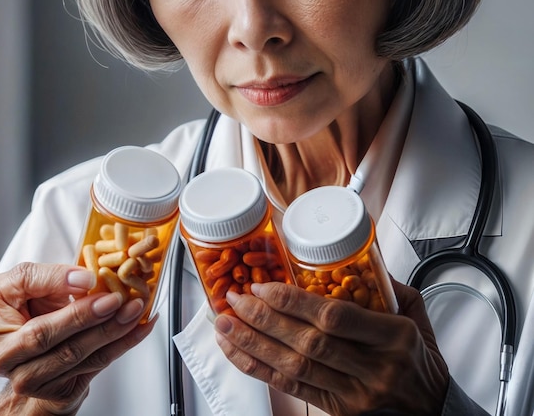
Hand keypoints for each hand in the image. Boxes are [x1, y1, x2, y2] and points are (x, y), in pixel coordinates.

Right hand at [0, 262, 155, 414]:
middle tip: (117, 298)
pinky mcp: (57, 390)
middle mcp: (5, 358)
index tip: (89, 279)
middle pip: (48, 338)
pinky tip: (140, 327)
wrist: (30, 347)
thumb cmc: (25, 306)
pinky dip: (122, 344)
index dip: (58, 290)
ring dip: (112, 330)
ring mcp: (29, 380)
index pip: (23, 305)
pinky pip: (94, 365)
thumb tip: (83, 280)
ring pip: (75, 355)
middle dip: (87, 317)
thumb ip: (48, 276)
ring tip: (135, 308)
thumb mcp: (25, 281)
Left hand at [213, 280, 448, 415]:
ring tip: (223, 324)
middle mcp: (373, 368)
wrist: (434, 410)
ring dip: (252, 344)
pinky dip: (260, 369)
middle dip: (263, 319)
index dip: (294, 302)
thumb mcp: (416, 314)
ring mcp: (354, 395)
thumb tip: (351, 257)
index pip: (334, 317)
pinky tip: (238, 352)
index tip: (264, 286)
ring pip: (293, 367)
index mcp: (393, 336)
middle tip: (233, 299)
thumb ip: (384, 286)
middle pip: (307, 342)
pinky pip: (292, 389)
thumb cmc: (421, 358)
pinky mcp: (338, 411)